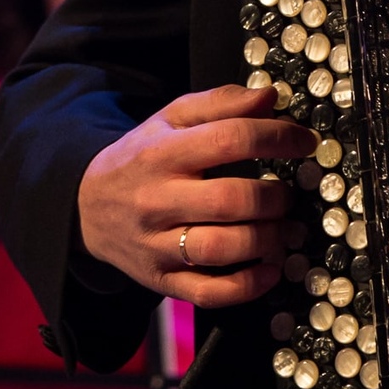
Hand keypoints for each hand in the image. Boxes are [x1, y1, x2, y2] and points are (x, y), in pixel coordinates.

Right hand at [75, 83, 317, 306]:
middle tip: (289, 195)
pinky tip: (271, 269)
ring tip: (286, 230)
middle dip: (274, 198)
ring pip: (221, 249)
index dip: (277, 138)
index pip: (229, 140)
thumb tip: (270, 96)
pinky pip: (209, 292)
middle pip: (230, 200)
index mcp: (163, 153)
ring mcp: (157, 244)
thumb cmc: (141, 158)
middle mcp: (158, 199)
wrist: (84, 207)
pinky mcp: (162, 279)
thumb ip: (220, 102)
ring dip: (267, 240)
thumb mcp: (170, 119)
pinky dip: (248, 285)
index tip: (304, 142)